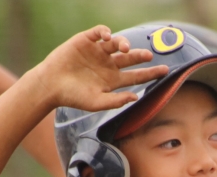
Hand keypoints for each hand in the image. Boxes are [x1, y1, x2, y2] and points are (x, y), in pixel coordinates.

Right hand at [33, 25, 168, 111]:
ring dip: (123, 43)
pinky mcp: (85, 41)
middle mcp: (108, 64)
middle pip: (130, 58)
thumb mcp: (96, 103)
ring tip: (124, 48)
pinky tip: (108, 37)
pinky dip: (105, 33)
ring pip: (116, 43)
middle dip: (140, 55)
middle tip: (149, 55)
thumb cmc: (73, 97)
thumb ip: (116, 101)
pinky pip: (99, 33)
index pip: (137, 76)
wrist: (51, 85)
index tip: (165, 71)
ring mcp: (97, 52)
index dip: (151, 73)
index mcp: (113, 80)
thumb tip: (136, 96)